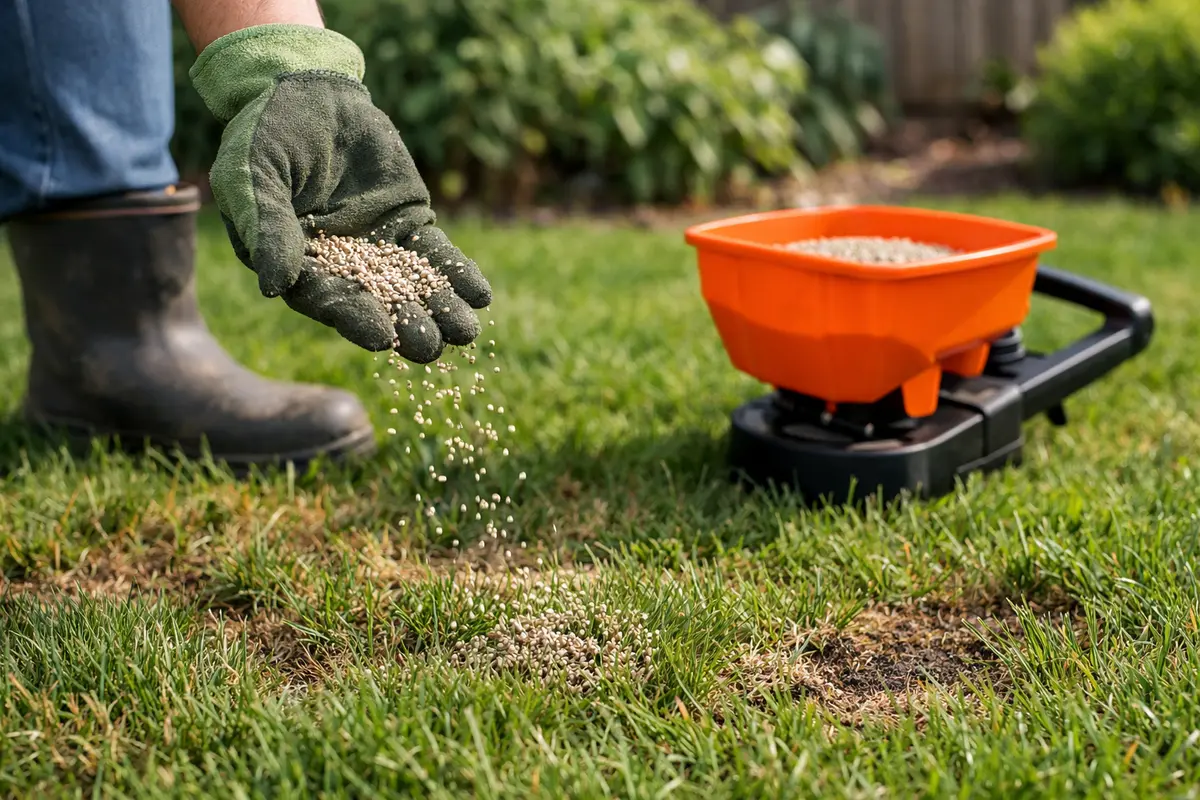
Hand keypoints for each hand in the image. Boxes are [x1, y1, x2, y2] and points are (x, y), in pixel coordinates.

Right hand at [189, 24, 490, 362]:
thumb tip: (274, 287)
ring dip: (440, 309)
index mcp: (298, 266)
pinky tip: (481, 295)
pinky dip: (458, 274)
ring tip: (467, 332)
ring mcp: (379, 247)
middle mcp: (341, 267)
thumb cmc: (264, 132)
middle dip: (407, 327)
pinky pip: (437, 255)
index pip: (329, 301)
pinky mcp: (409, 223)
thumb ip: (266, 228)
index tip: (383, 338)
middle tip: (432, 349)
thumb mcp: (252, 176)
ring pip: (414, 287)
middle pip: (378, 305)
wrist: (305, 90)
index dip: (356, 320)